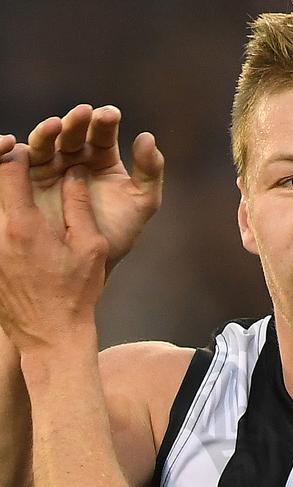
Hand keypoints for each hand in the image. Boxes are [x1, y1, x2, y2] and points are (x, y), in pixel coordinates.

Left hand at [0, 135, 107, 352]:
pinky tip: (10, 214)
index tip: (29, 150)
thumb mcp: (89, 246)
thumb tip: (75, 171)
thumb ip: (79, 205)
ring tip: (8, 184)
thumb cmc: (76, 292)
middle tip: (7, 154)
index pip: (9, 172)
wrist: (50, 336)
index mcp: (24, 227)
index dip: (18, 154)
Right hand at [27, 104, 163, 272]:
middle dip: (78, 122)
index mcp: (102, 157)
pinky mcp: (24, 182)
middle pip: (72, 133)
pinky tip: (15, 143)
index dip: (105, 122)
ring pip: (44, 143)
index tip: (111, 115)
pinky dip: (12, 149)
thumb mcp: (142, 202)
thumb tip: (147, 137)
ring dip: (47, 132)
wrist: (91, 265)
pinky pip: (15, 161)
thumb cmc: (119, 232)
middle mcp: (73, 157)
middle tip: (84, 113)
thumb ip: (150, 171)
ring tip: (54, 126)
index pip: (103, 133)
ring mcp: (48, 168)